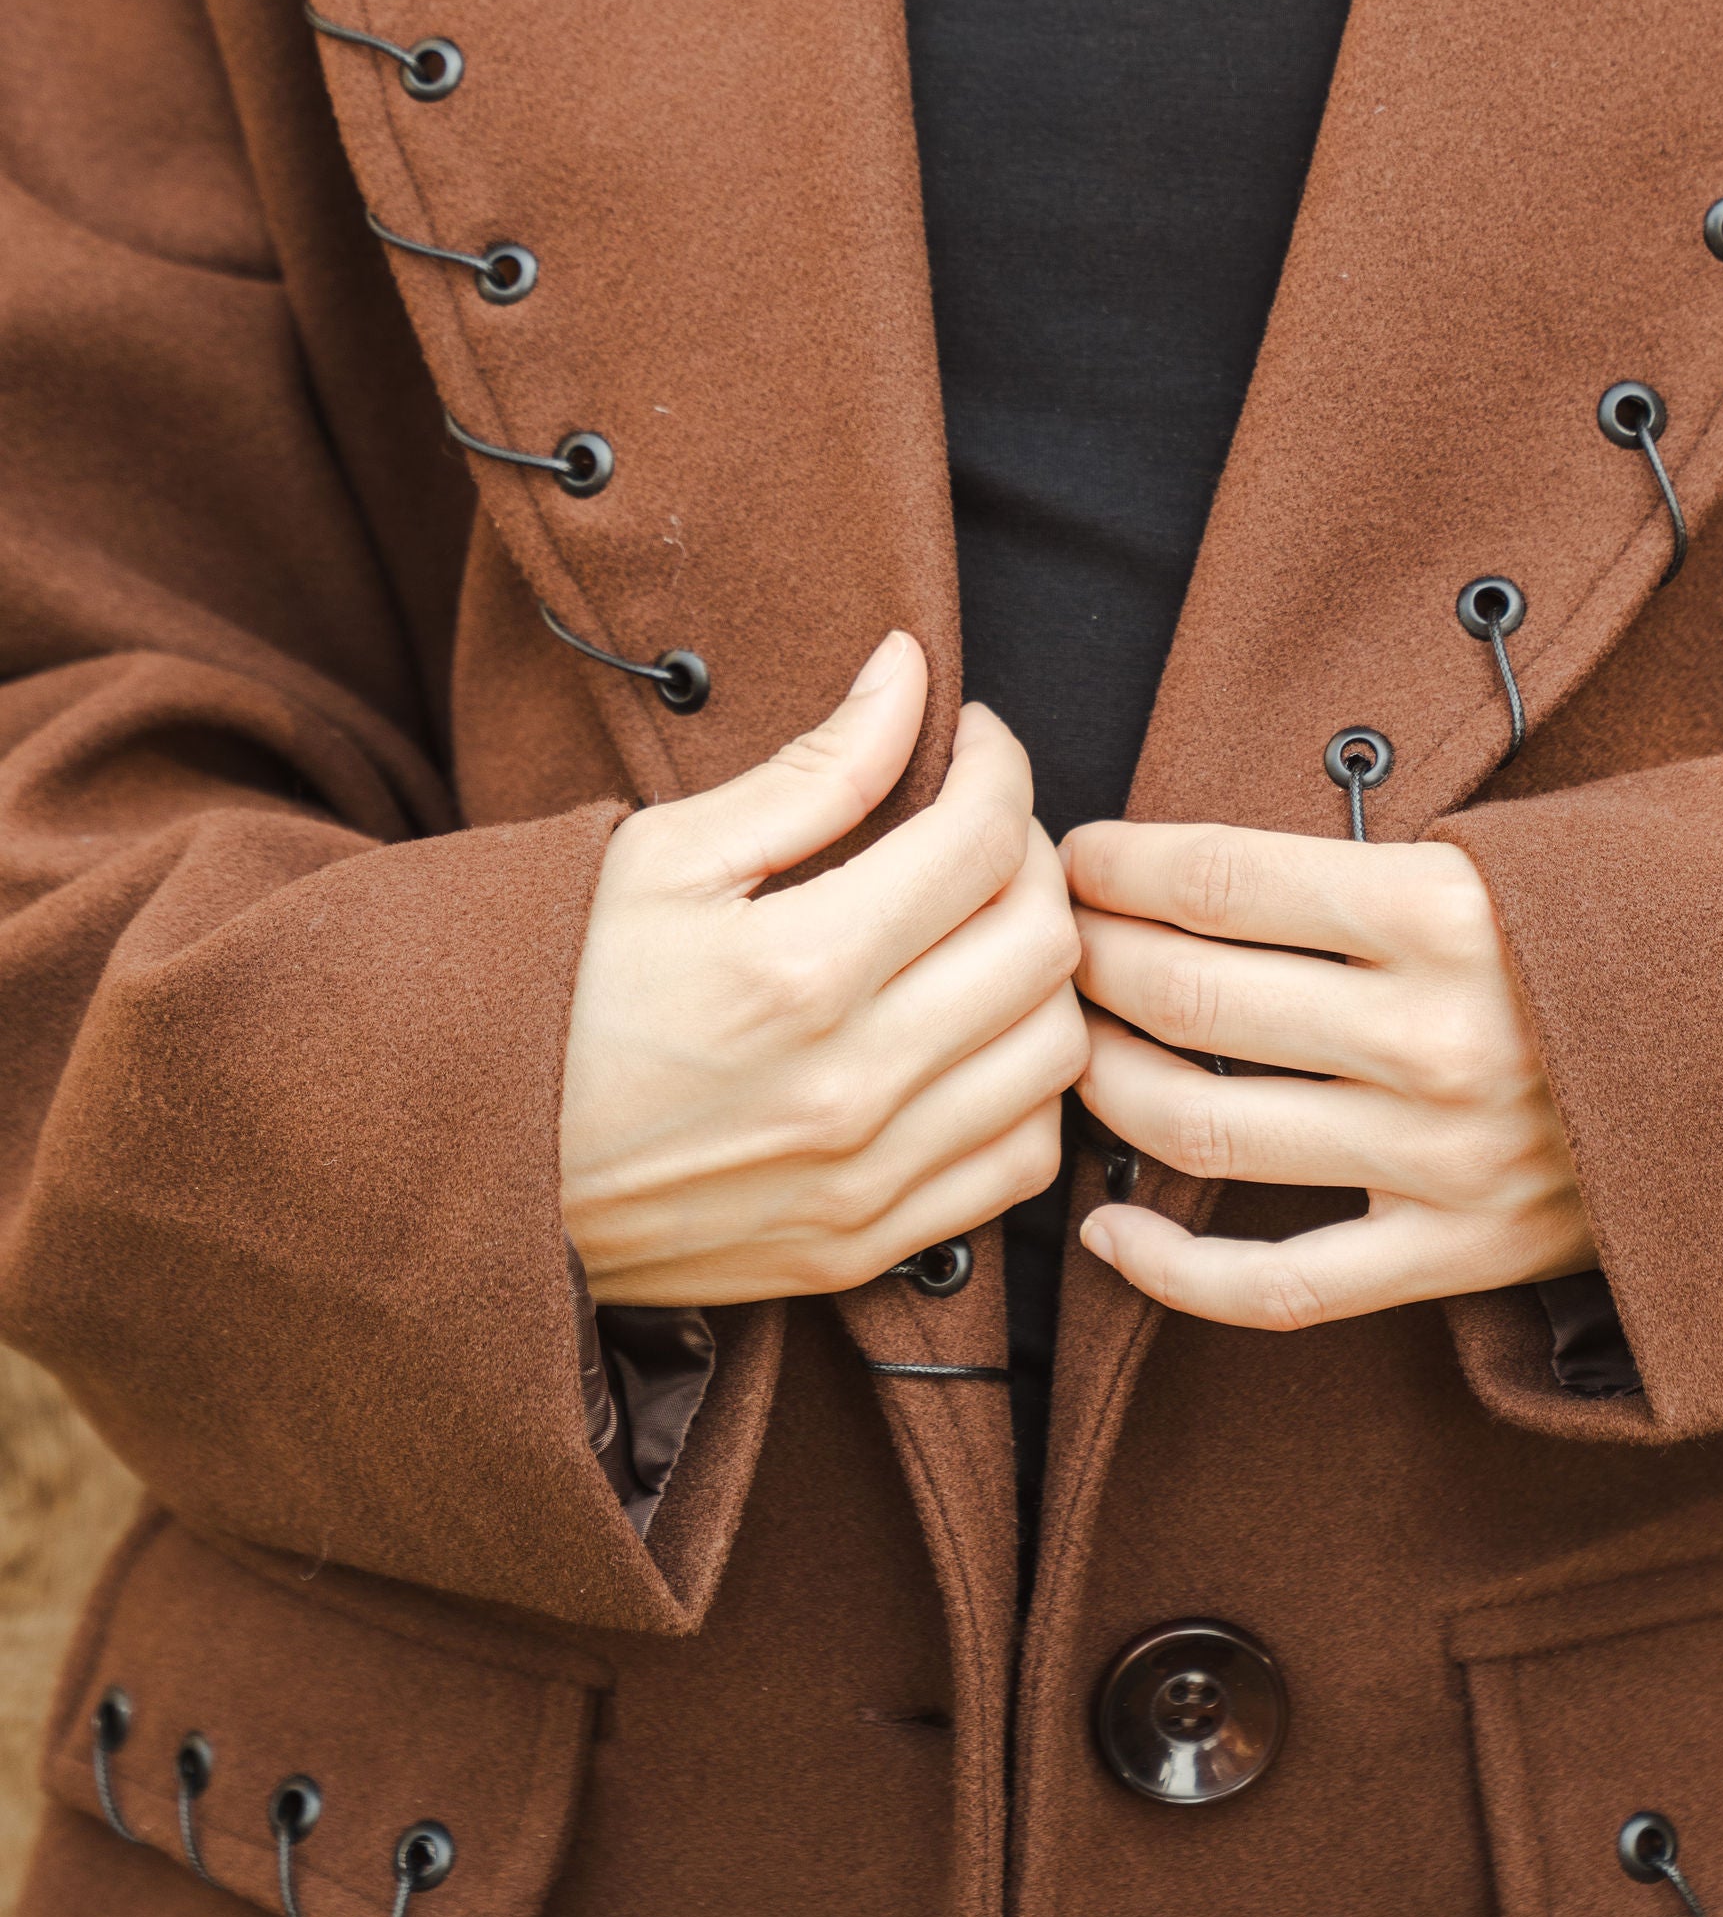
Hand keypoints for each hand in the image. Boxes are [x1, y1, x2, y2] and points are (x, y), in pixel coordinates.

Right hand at [560, 633, 1085, 1304]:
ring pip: (1058, 1052)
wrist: (470, 1169)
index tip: (974, 744)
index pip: (985, 840)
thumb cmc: (557, 993)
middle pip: (1046, 942)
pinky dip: (1025, 1089)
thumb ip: (815, 769)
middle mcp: (854, 1082)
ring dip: (1043, 974)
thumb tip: (910, 672)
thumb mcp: (662, 855)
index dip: (1000, 765)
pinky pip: (1024, 1161)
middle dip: (1033, 857)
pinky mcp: (865, 1244)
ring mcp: (867, 1177)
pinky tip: (971, 1041)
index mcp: (800, 967)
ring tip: (979, 932)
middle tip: (978, 830)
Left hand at [1063, 820, 1593, 1327]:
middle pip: (1187, 999)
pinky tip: (1105, 1224)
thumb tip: (1199, 871)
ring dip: (1102, 1079)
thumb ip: (1376, 869)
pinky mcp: (1458, 1255)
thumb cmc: (1647, 931)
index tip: (1079, 855)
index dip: (1118, 864)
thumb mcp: (1529, 854)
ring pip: (1199, 1129)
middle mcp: (1433, 1042)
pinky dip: (1168, 1268)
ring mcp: (1440, 1162)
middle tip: (1049, 939)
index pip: (1219, 884)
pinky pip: (1275, 1286)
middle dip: (1090, 959)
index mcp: (1450, 916)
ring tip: (1070, 1042)